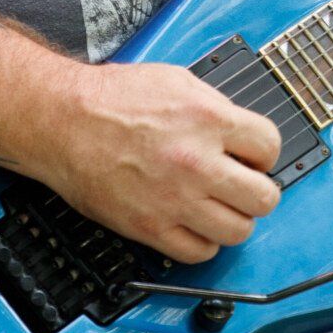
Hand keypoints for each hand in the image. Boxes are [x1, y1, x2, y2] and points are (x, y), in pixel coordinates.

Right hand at [37, 60, 281, 264]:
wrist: (62, 121)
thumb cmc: (110, 98)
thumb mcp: (175, 80)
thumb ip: (215, 106)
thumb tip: (240, 131)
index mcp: (208, 119)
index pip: (270, 147)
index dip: (264, 154)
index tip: (252, 158)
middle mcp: (197, 162)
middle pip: (264, 198)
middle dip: (257, 192)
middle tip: (241, 187)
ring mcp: (175, 199)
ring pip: (238, 231)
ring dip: (233, 220)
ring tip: (218, 208)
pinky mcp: (150, 226)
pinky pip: (199, 253)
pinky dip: (202, 243)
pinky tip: (193, 224)